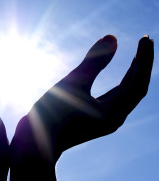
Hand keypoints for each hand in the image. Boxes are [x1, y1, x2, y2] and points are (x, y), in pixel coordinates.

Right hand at [11, 34, 153, 164]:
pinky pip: (112, 98)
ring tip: (136, 56)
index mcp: (113, 114)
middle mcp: (112, 119)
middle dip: (141, 65)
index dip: (145, 60)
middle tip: (145, 42)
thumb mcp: (74, 84)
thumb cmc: (52, 115)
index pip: (138, 83)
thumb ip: (93, 61)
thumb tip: (113, 38)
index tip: (146, 38)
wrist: (34, 143)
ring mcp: (102, 120)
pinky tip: (115, 77)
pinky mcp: (92, 118)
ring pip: (123, 94)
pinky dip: (117, 84)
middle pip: (135, 89)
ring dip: (131, 74)